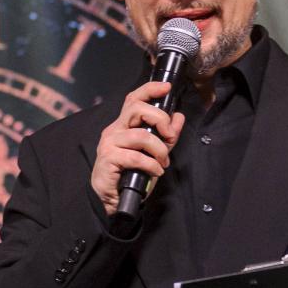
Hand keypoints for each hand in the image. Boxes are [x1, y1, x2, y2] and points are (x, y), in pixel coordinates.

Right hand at [91, 80, 185, 214]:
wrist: (110, 199)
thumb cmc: (129, 175)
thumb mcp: (154, 153)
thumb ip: (166, 136)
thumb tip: (179, 117)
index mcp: (123, 125)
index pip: (133, 99)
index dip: (149, 89)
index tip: (166, 88)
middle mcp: (114, 130)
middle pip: (137, 109)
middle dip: (160, 119)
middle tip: (169, 136)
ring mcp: (109, 144)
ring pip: (140, 135)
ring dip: (159, 149)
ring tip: (163, 162)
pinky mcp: (108, 159)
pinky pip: (136, 157)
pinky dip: (151, 165)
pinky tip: (155, 171)